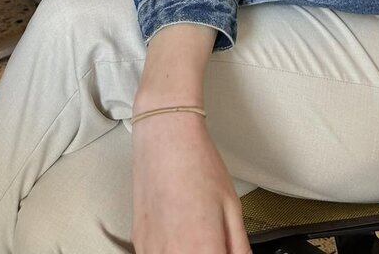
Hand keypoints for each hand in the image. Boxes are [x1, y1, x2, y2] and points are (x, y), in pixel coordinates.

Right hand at [132, 112, 250, 253]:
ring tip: (197, 233)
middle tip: (215, 241)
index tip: (226, 250)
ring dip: (189, 250)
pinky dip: (172, 249)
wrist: (165, 136)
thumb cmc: (197, 162)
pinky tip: (180, 232)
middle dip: (208, 252)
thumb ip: (239, 247)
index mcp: (202, 248)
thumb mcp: (232, 207)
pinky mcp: (139, 242)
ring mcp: (151, 250)